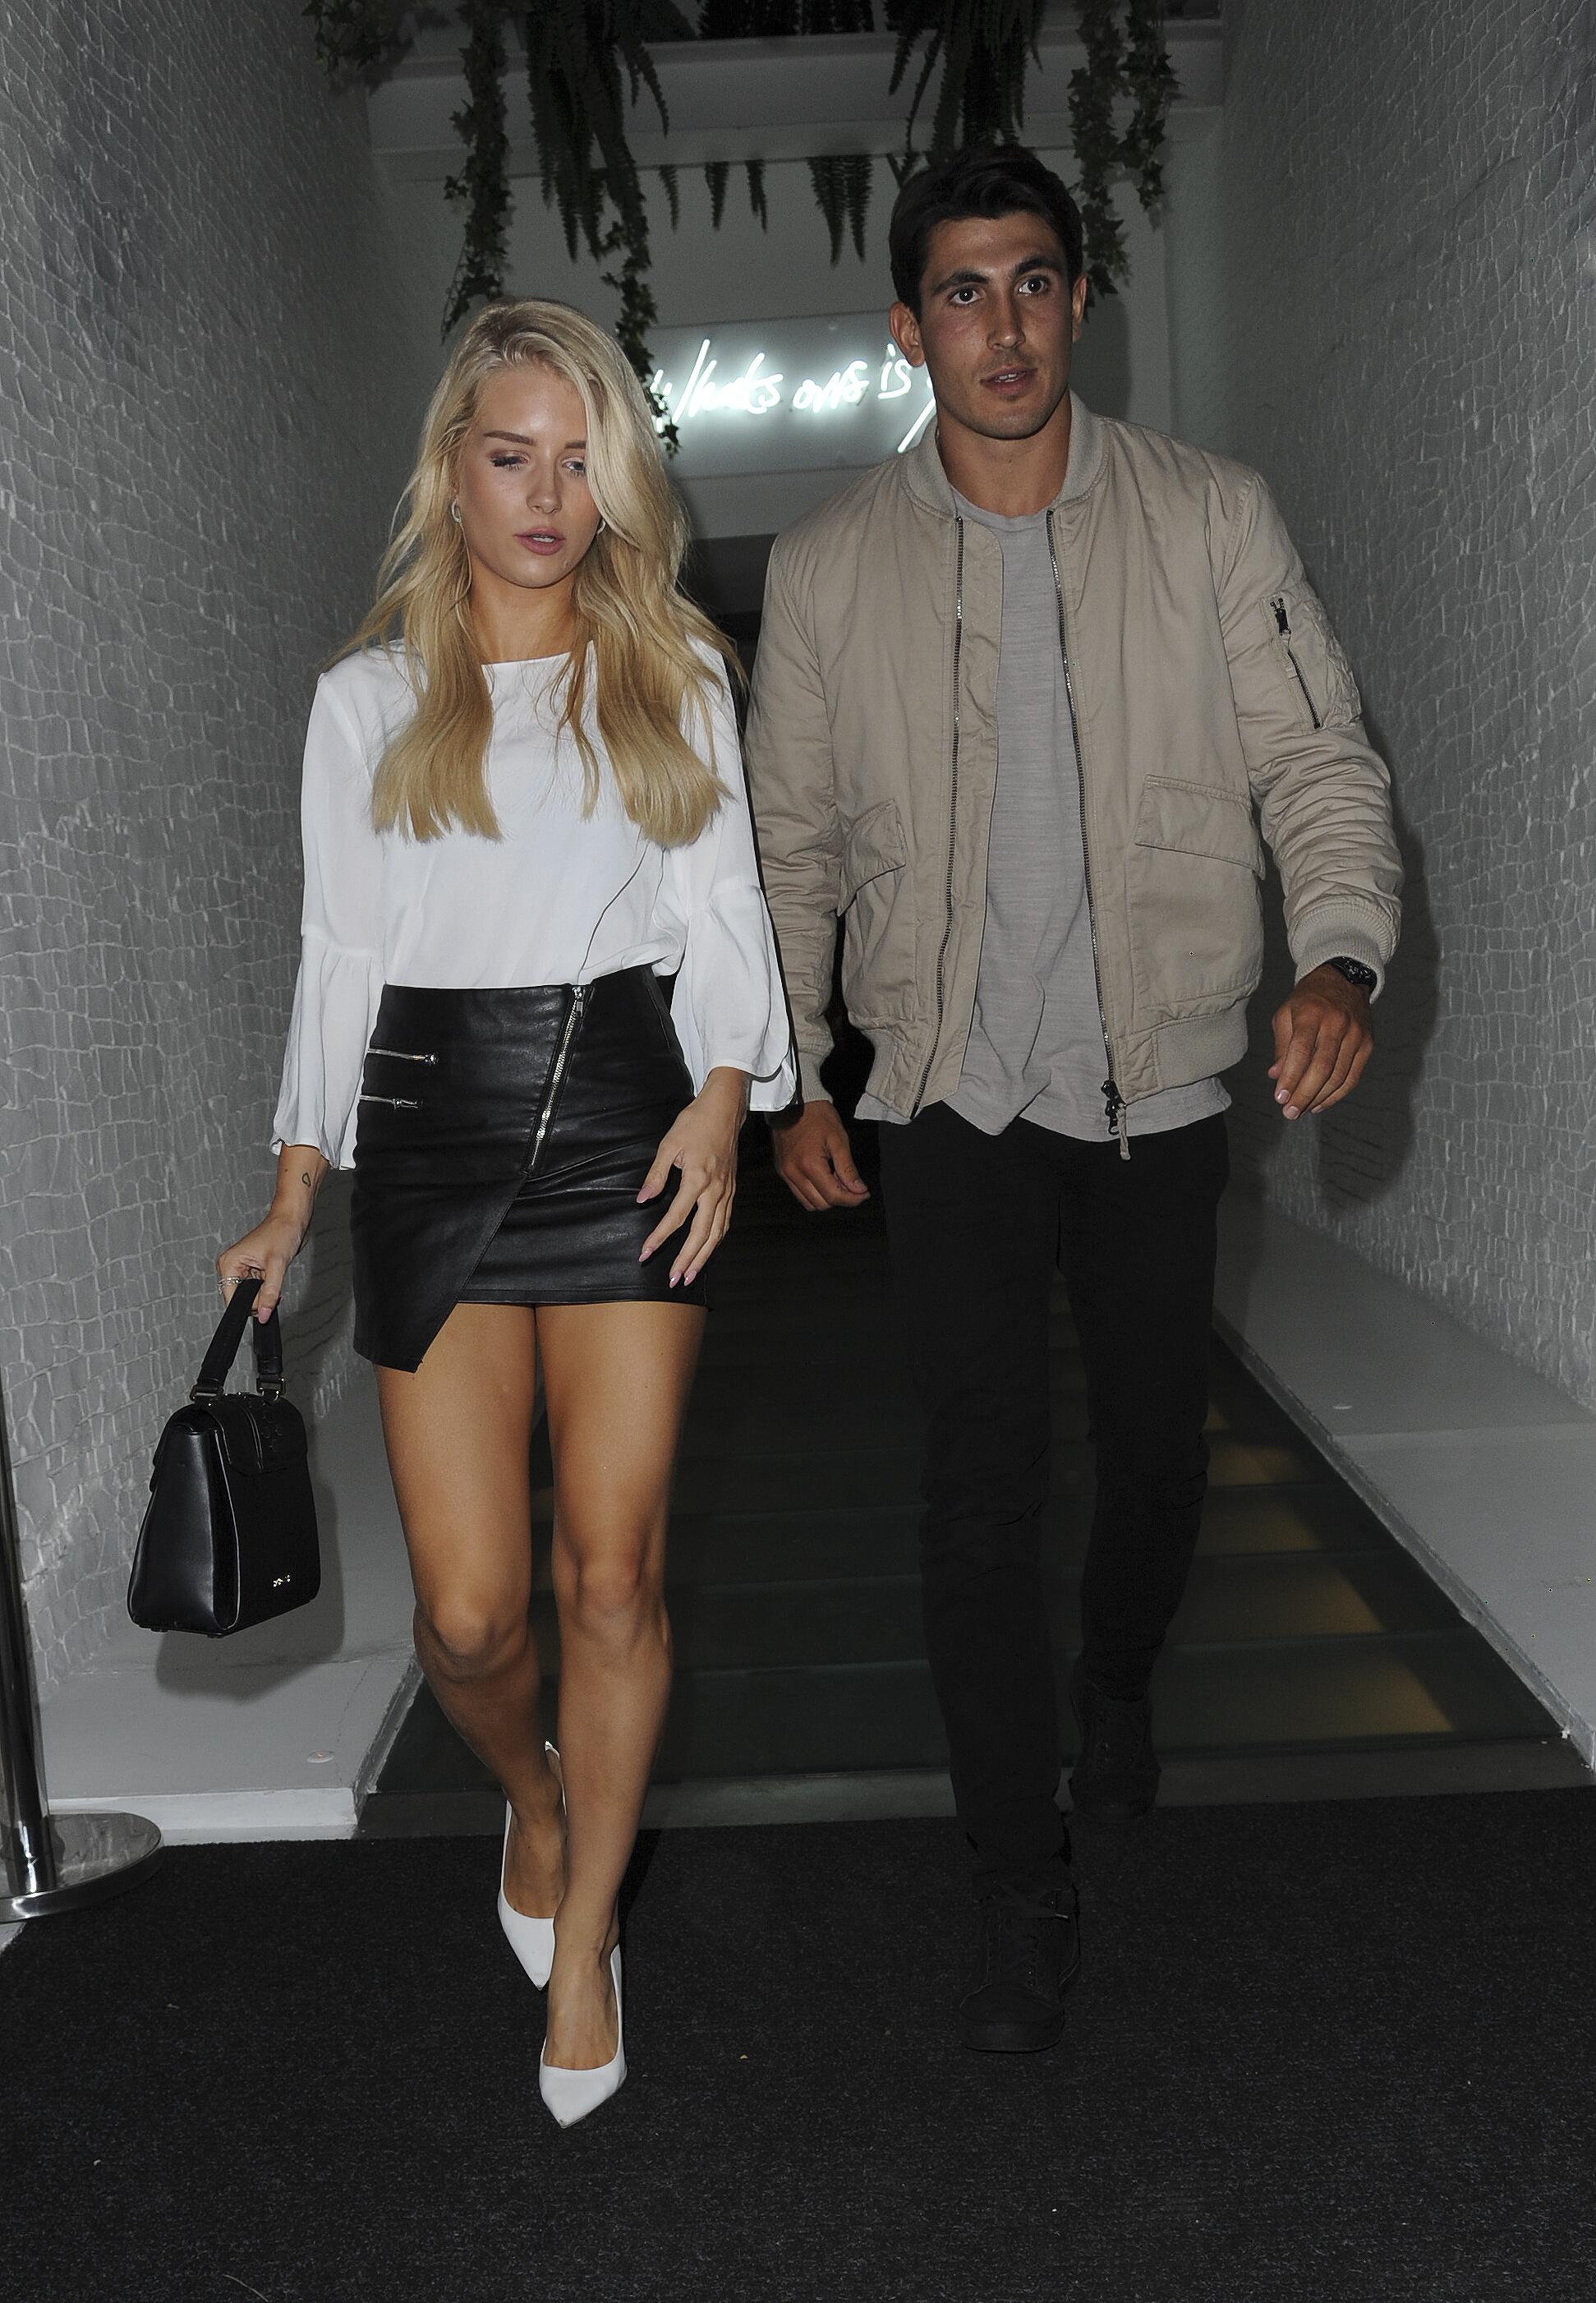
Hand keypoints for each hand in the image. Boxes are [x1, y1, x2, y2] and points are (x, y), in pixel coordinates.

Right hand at [216, 1207, 309, 1320]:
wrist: (293, 1220)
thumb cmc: (281, 1231)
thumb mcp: (277, 1264)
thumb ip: (270, 1292)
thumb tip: (263, 1314)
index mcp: (229, 1263)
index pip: (231, 1298)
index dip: (249, 1305)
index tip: (265, 1303)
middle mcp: (233, 1267)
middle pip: (242, 1299)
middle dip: (260, 1298)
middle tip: (273, 1283)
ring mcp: (243, 1270)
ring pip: (252, 1296)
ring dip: (266, 1293)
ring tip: (275, 1275)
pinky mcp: (254, 1271)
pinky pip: (259, 1290)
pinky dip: (269, 1289)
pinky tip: (275, 1277)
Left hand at [637, 1068, 746, 1285]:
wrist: (725, 1109)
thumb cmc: (694, 1123)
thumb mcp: (668, 1144)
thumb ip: (656, 1175)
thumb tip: (642, 1199)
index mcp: (697, 1178)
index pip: (676, 1217)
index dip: (659, 1237)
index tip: (645, 1253)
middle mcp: (715, 1190)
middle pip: (701, 1234)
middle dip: (687, 1259)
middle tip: (674, 1280)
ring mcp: (726, 1192)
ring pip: (717, 1233)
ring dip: (704, 1257)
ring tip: (690, 1276)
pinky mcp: (731, 1190)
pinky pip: (725, 1222)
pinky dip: (716, 1240)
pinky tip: (707, 1250)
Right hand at [772, 1101, 869, 1212]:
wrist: (794, 1102)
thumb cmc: (818, 1116)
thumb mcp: (839, 1140)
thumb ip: (848, 1169)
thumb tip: (859, 1190)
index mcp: (809, 1165)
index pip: (833, 1196)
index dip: (852, 1199)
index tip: (864, 1193)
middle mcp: (793, 1173)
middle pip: (821, 1204)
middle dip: (840, 1198)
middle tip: (852, 1185)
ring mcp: (785, 1173)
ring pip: (809, 1203)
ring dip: (825, 1198)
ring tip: (836, 1180)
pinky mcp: (782, 1171)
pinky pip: (798, 1193)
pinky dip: (813, 1192)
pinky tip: (823, 1177)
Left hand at [1269, 964, 1373, 1119]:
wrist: (1343, 979)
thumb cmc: (1308, 1000)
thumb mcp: (1286, 1014)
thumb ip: (1282, 1045)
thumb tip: (1276, 1076)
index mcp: (1312, 1013)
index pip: (1301, 1051)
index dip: (1291, 1077)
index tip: (1280, 1097)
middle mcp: (1337, 1023)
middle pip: (1322, 1067)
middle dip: (1304, 1094)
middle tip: (1289, 1112)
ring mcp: (1356, 1034)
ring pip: (1338, 1076)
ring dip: (1318, 1098)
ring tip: (1301, 1110)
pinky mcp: (1367, 1044)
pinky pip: (1352, 1076)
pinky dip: (1336, 1094)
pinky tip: (1321, 1104)